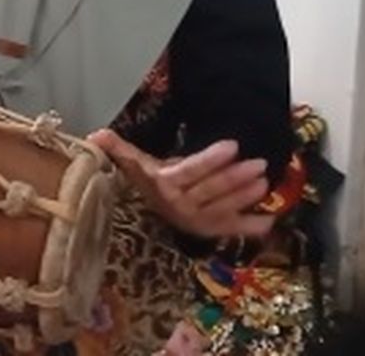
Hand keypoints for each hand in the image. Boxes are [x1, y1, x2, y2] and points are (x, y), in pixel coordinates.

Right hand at [87, 129, 275, 238]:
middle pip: (211, 190)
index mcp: (164, 186)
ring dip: (245, 196)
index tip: (232, 145)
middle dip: (235, 177)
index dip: (210, 160)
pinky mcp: (213, 230)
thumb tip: (95, 135)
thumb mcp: (134, 163)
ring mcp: (198, 220)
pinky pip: (233, 229)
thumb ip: (118, 149)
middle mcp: (181, 206)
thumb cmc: (147, 181)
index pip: (190, 171)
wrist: (145, 219)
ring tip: (264, 181)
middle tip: (258, 162)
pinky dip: (250, 227)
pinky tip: (269, 221)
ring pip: (224, 207)